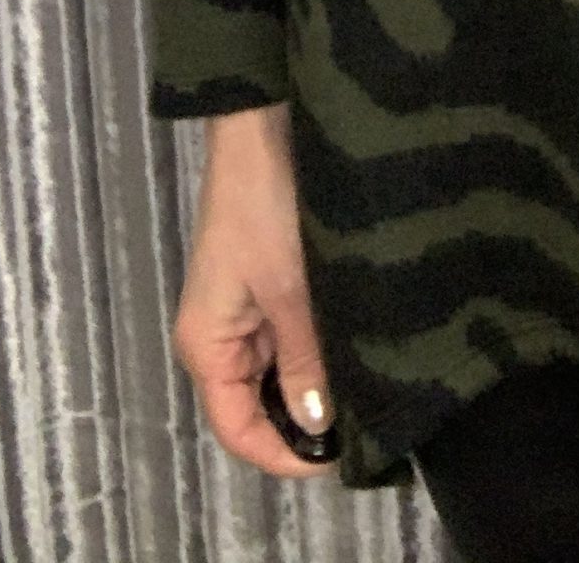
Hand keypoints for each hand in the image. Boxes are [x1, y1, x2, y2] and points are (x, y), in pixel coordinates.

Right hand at [171, 101, 337, 479]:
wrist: (264, 122)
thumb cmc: (265, 201)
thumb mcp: (293, 287)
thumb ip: (306, 359)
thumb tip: (319, 421)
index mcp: (208, 345)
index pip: (239, 430)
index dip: (286, 455)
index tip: (342, 456)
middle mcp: (222, 335)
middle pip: (259, 405)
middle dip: (308, 418)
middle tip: (368, 419)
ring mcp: (247, 309)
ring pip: (282, 370)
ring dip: (319, 379)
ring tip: (370, 382)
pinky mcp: (270, 283)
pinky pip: (293, 335)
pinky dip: (322, 346)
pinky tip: (359, 343)